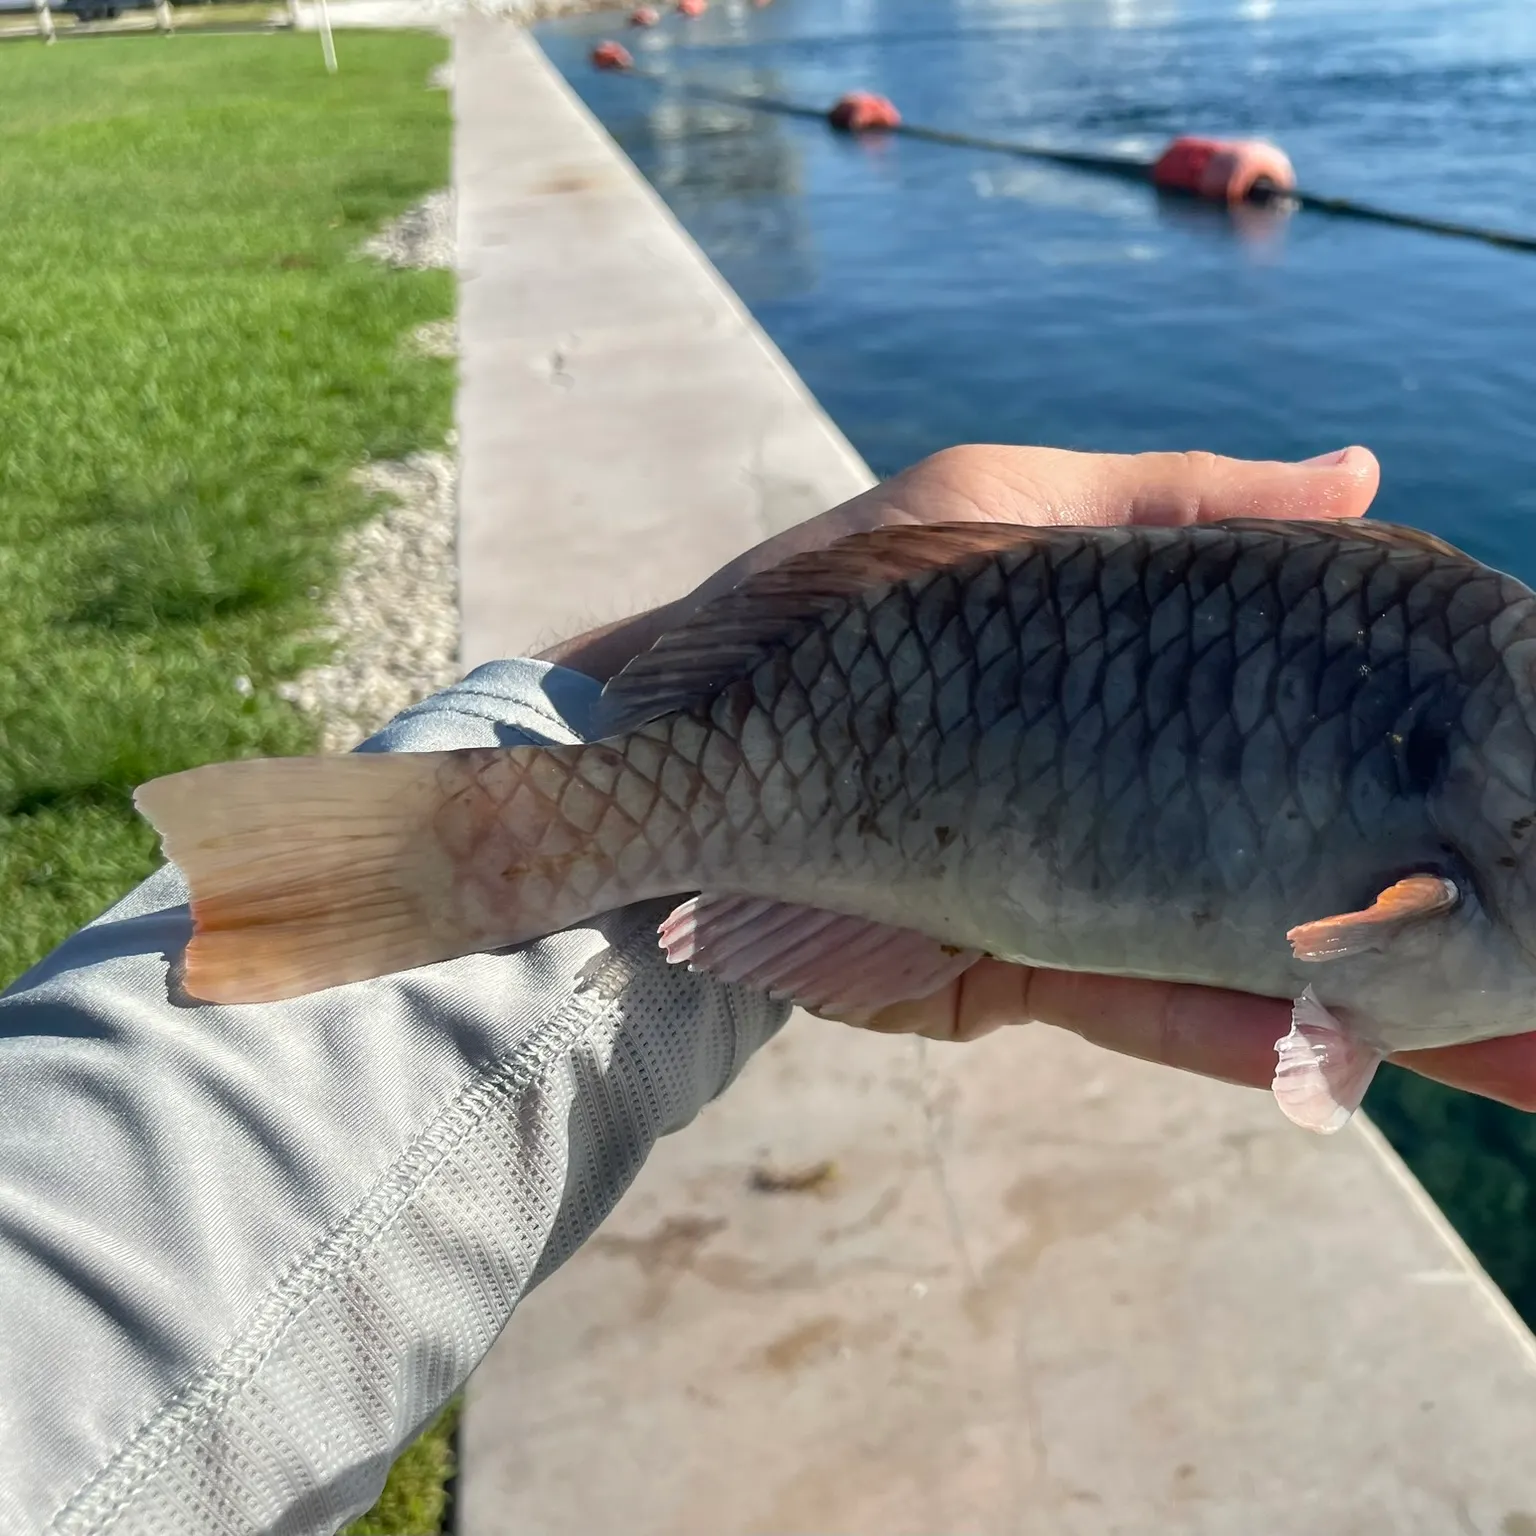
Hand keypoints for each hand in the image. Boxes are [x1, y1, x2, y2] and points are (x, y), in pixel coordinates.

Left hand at [551, 442, 1535, 1112]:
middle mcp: (1129, 788)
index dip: (1412, 743)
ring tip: (1509, 1036)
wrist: (668, 752)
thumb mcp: (1001, 513)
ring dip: (1372, 987)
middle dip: (1424, 895)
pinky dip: (1245, 1035)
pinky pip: (1154, 1008)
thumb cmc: (823, 605)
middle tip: (1534, 926)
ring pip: (1259, 951)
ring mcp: (1082, 884)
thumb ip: (1179, 504)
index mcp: (1142, 681)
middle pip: (1310, 851)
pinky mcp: (1018, 968)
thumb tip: (1366, 476)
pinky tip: (1338, 1051)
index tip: (1511, 763)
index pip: (1317, 714)